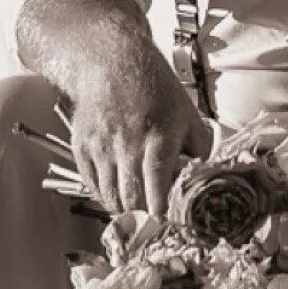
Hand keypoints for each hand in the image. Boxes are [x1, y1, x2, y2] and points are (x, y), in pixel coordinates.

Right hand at [66, 55, 213, 219]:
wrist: (112, 62)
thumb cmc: (153, 86)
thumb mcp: (187, 112)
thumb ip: (199, 146)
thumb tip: (204, 175)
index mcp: (159, 138)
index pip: (158, 188)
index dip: (162, 214)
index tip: (169, 226)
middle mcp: (128, 145)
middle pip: (132, 199)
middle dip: (144, 219)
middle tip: (154, 226)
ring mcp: (102, 147)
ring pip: (110, 197)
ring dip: (124, 211)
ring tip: (136, 214)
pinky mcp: (83, 147)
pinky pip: (93, 184)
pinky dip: (105, 196)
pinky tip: (117, 196)